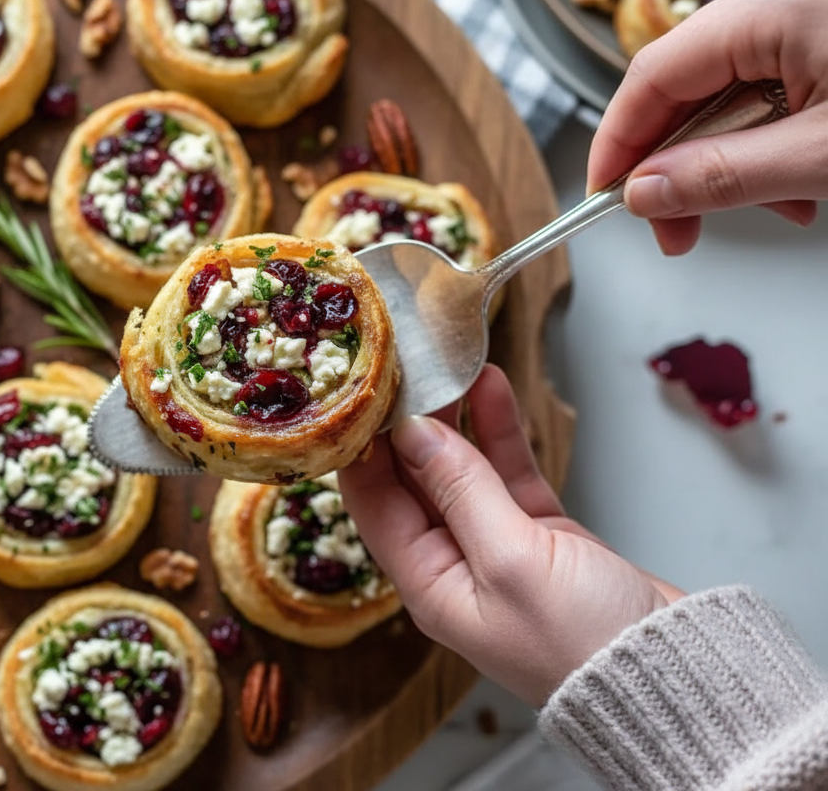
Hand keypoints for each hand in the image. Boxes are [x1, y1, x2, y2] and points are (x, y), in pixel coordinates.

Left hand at [339, 365, 682, 705]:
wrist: (674, 673)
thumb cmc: (586, 642)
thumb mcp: (512, 560)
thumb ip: (460, 491)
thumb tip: (411, 434)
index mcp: (428, 583)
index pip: (372, 502)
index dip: (363, 445)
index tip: (365, 390)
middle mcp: (452, 564)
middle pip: (413, 479)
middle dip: (407, 422)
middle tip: (409, 364)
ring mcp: (496, 547)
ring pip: (461, 468)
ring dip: (454, 418)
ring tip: (449, 364)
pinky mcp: (538, 534)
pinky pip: (505, 473)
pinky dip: (497, 433)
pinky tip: (491, 389)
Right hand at [588, 0, 827, 254]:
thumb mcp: (823, 157)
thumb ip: (724, 176)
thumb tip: (645, 192)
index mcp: (778, 3)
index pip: (653, 77)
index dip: (618, 146)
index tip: (606, 199)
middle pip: (688, 84)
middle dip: (685, 163)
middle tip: (681, 226)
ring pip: (732, 87)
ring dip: (737, 155)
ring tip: (780, 203)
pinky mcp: (825, 22)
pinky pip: (773, 76)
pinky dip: (774, 130)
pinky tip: (798, 171)